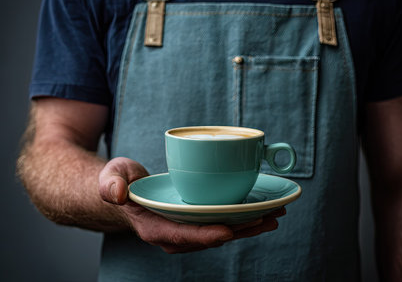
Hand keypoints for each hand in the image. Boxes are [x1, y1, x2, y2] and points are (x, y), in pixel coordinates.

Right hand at [99, 157, 284, 253]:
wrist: (128, 191)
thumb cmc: (120, 182)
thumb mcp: (111, 178)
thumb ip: (111, 185)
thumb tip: (118, 193)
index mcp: (153, 227)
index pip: (179, 236)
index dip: (204, 236)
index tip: (227, 231)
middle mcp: (173, 234)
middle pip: (209, 237)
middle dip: (239, 230)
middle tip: (266, 218)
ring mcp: (186, 229)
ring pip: (221, 233)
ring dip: (248, 227)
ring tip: (275, 215)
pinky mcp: (196, 221)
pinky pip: (222, 223)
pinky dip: (243, 219)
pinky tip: (261, 211)